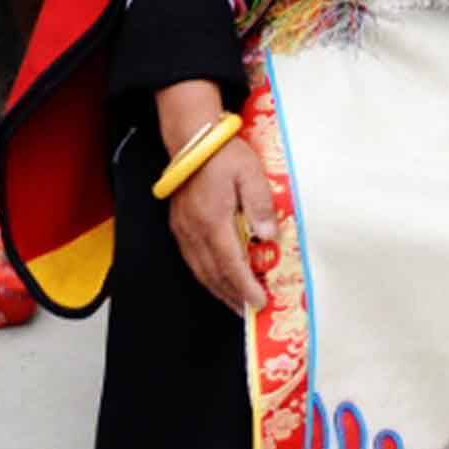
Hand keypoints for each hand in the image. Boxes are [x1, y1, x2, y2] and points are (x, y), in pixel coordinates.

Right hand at [156, 80, 273, 314]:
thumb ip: (261, 205)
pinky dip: (206, 276)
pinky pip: (192, 260)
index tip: (259, 302)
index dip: (244, 287)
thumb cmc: (223, 153)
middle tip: (250, 311)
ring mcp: (183, 229)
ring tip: (236, 302)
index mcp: (212, 220)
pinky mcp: (179, 225)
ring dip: (218, 290)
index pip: (230, 264)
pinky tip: (216, 279)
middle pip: (213, 274)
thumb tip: (268, 236)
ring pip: (200, 271)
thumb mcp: (250, 173)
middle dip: (232, 296)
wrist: (192, 137)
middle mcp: (194, 231)